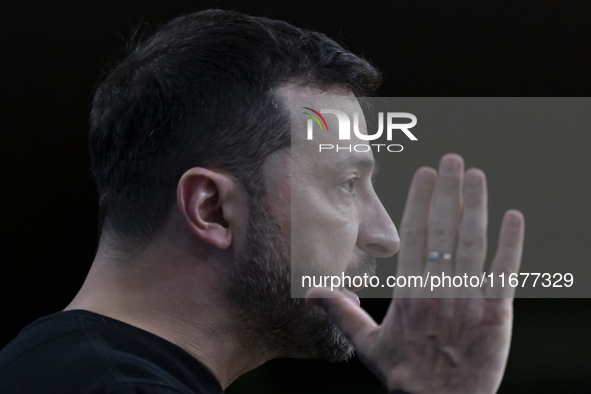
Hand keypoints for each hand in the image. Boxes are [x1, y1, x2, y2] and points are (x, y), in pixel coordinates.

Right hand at [306, 154, 524, 393]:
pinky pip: (505, 273)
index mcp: (409, 293)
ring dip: (477, 207)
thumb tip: (309, 292)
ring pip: (473, 245)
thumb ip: (341, 311)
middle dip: (449, 192)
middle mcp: (439, 291)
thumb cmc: (405, 373)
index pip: (416, 237)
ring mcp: (469, 300)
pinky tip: (514, 217)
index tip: (426, 174)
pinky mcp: (496, 313)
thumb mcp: (367, 343)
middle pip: (445, 232)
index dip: (421, 202)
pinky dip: (511, 244)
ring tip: (477, 175)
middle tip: (453, 160)